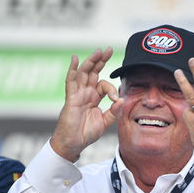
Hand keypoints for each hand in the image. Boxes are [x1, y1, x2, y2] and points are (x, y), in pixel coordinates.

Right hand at [50, 47, 123, 161]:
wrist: (73, 144)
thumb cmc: (86, 134)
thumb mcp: (105, 122)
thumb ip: (113, 112)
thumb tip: (123, 100)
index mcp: (94, 98)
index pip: (103, 85)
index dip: (112, 89)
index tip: (116, 99)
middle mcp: (85, 93)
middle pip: (93, 72)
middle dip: (100, 60)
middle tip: (108, 49)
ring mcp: (77, 94)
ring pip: (83, 74)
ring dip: (91, 62)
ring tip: (98, 51)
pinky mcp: (71, 99)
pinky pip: (70, 82)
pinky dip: (72, 70)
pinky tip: (74, 58)